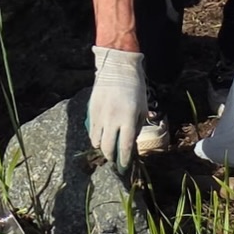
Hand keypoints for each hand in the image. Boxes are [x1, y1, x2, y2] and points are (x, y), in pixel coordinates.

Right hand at [88, 46, 146, 173]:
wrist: (117, 67)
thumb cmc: (135, 87)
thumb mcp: (142, 107)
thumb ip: (136, 126)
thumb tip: (130, 142)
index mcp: (128, 119)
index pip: (125, 147)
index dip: (124, 160)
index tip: (124, 166)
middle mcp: (112, 119)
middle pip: (108, 148)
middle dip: (112, 157)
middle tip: (115, 160)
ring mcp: (100, 115)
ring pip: (96, 141)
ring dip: (102, 147)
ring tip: (107, 147)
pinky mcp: (91, 110)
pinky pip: (91, 130)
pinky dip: (95, 137)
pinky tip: (100, 136)